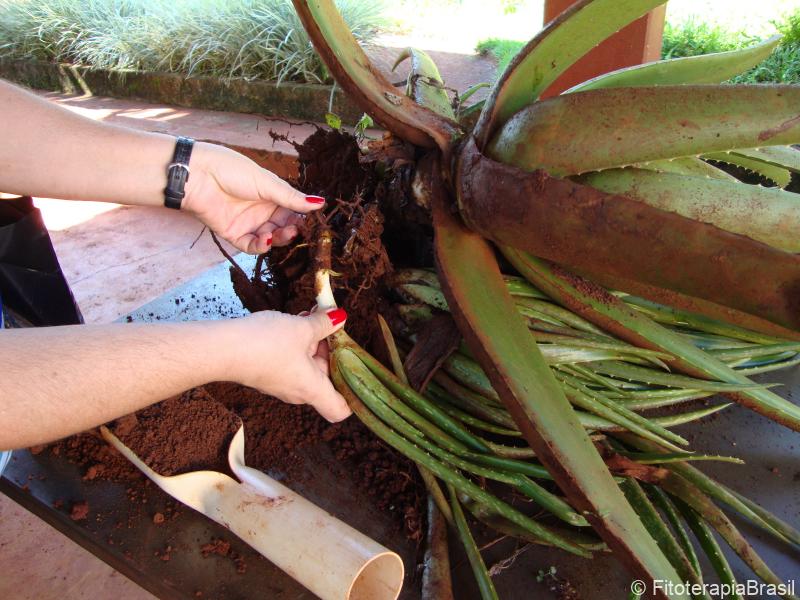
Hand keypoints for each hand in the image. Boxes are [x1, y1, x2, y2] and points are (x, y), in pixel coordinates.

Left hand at [182, 142, 324, 253]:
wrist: (198, 176)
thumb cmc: (232, 171)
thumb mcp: (267, 183)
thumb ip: (292, 198)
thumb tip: (320, 203)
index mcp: (271, 195)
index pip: (293, 210)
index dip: (303, 217)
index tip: (314, 222)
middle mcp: (261, 210)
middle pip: (283, 226)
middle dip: (293, 229)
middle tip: (298, 229)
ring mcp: (248, 223)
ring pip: (270, 238)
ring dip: (279, 238)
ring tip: (283, 233)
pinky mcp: (233, 234)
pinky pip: (251, 246)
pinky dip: (260, 246)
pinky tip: (266, 240)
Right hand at [222, 306, 350, 421]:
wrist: (222, 349)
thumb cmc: (265, 345)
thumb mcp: (301, 328)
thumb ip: (324, 323)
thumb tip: (341, 317)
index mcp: (312, 389)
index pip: (340, 409)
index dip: (353, 396)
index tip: (358, 370)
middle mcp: (298, 392)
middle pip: (326, 378)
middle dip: (332, 351)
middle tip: (333, 325)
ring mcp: (281, 383)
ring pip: (308, 365)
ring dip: (313, 342)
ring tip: (312, 316)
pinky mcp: (267, 373)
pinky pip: (292, 361)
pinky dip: (297, 343)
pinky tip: (295, 320)